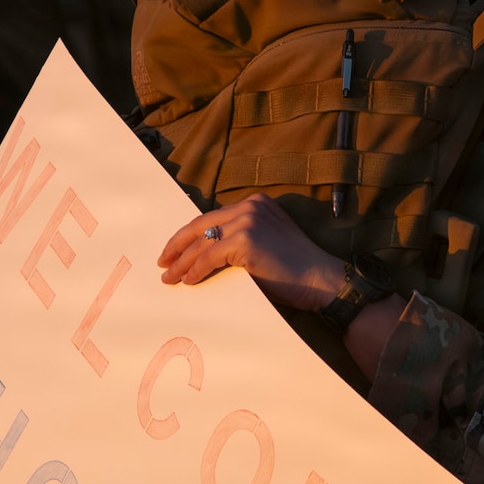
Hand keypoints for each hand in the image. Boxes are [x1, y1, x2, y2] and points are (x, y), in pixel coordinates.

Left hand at [157, 194, 348, 311]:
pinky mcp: (244, 241)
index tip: (175, 249)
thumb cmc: (297, 270)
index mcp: (256, 203)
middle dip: (178, 245)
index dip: (190, 235)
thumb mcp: (268, 242)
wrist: (321, 279)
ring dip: (182, 262)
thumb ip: (243, 238)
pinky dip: (195, 270)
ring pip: (201, 243)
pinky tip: (188, 280)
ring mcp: (246, 221)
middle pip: (201, 225)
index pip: (212, 218)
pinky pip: (208, 257)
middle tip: (163, 261)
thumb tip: (208, 254)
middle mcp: (249, 206)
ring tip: (170, 277)